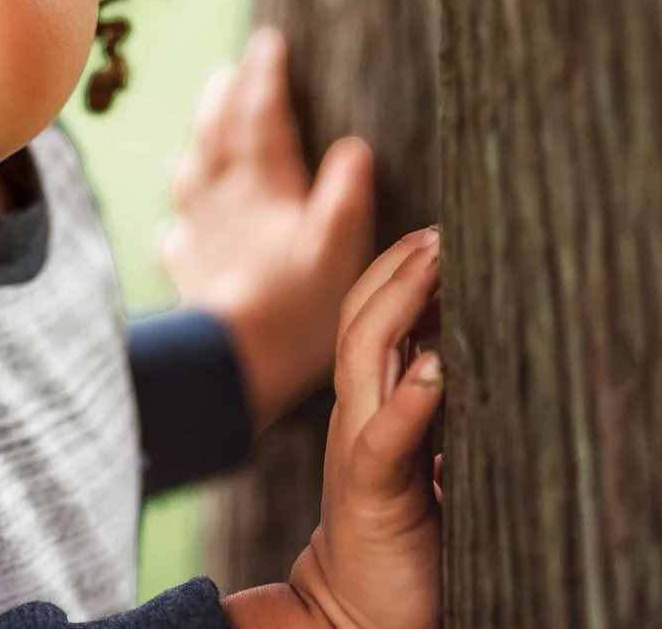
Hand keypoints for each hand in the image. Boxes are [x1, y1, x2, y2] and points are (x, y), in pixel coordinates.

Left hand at [162, 28, 375, 428]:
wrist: (231, 364)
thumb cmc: (296, 311)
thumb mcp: (338, 251)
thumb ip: (343, 197)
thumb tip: (354, 147)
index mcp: (263, 189)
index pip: (263, 119)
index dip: (266, 78)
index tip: (268, 40)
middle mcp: (223, 202)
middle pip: (219, 135)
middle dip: (226, 96)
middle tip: (231, 66)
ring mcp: (199, 235)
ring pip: (192, 172)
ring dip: (199, 139)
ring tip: (204, 120)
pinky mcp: (188, 273)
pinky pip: (178, 234)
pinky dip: (180, 219)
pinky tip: (177, 225)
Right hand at [289, 229, 443, 628]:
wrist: (354, 615)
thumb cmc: (399, 545)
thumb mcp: (420, 466)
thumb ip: (432, 419)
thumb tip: (467, 369)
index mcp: (367, 407)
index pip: (370, 320)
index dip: (398, 273)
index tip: (439, 238)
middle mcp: (355, 416)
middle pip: (362, 321)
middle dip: (399, 270)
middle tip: (441, 232)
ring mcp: (357, 449)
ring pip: (364, 356)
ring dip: (400, 305)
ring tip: (435, 266)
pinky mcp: (369, 491)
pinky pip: (385, 435)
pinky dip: (410, 397)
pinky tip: (437, 367)